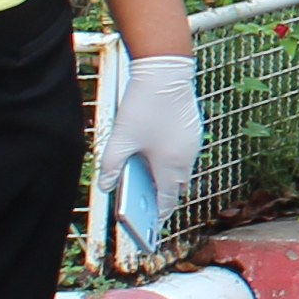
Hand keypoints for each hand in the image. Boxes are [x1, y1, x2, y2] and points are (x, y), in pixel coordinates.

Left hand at [97, 50, 200, 240]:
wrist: (165, 73)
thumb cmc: (143, 107)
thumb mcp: (119, 140)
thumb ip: (110, 167)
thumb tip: (105, 188)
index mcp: (170, 166)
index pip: (166, 200)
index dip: (158, 214)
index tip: (151, 225)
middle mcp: (186, 158)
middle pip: (175, 186)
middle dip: (162, 195)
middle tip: (146, 202)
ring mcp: (192, 143)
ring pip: (181, 169)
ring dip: (167, 176)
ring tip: (147, 179)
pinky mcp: (193, 130)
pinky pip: (183, 153)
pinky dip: (171, 159)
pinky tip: (154, 152)